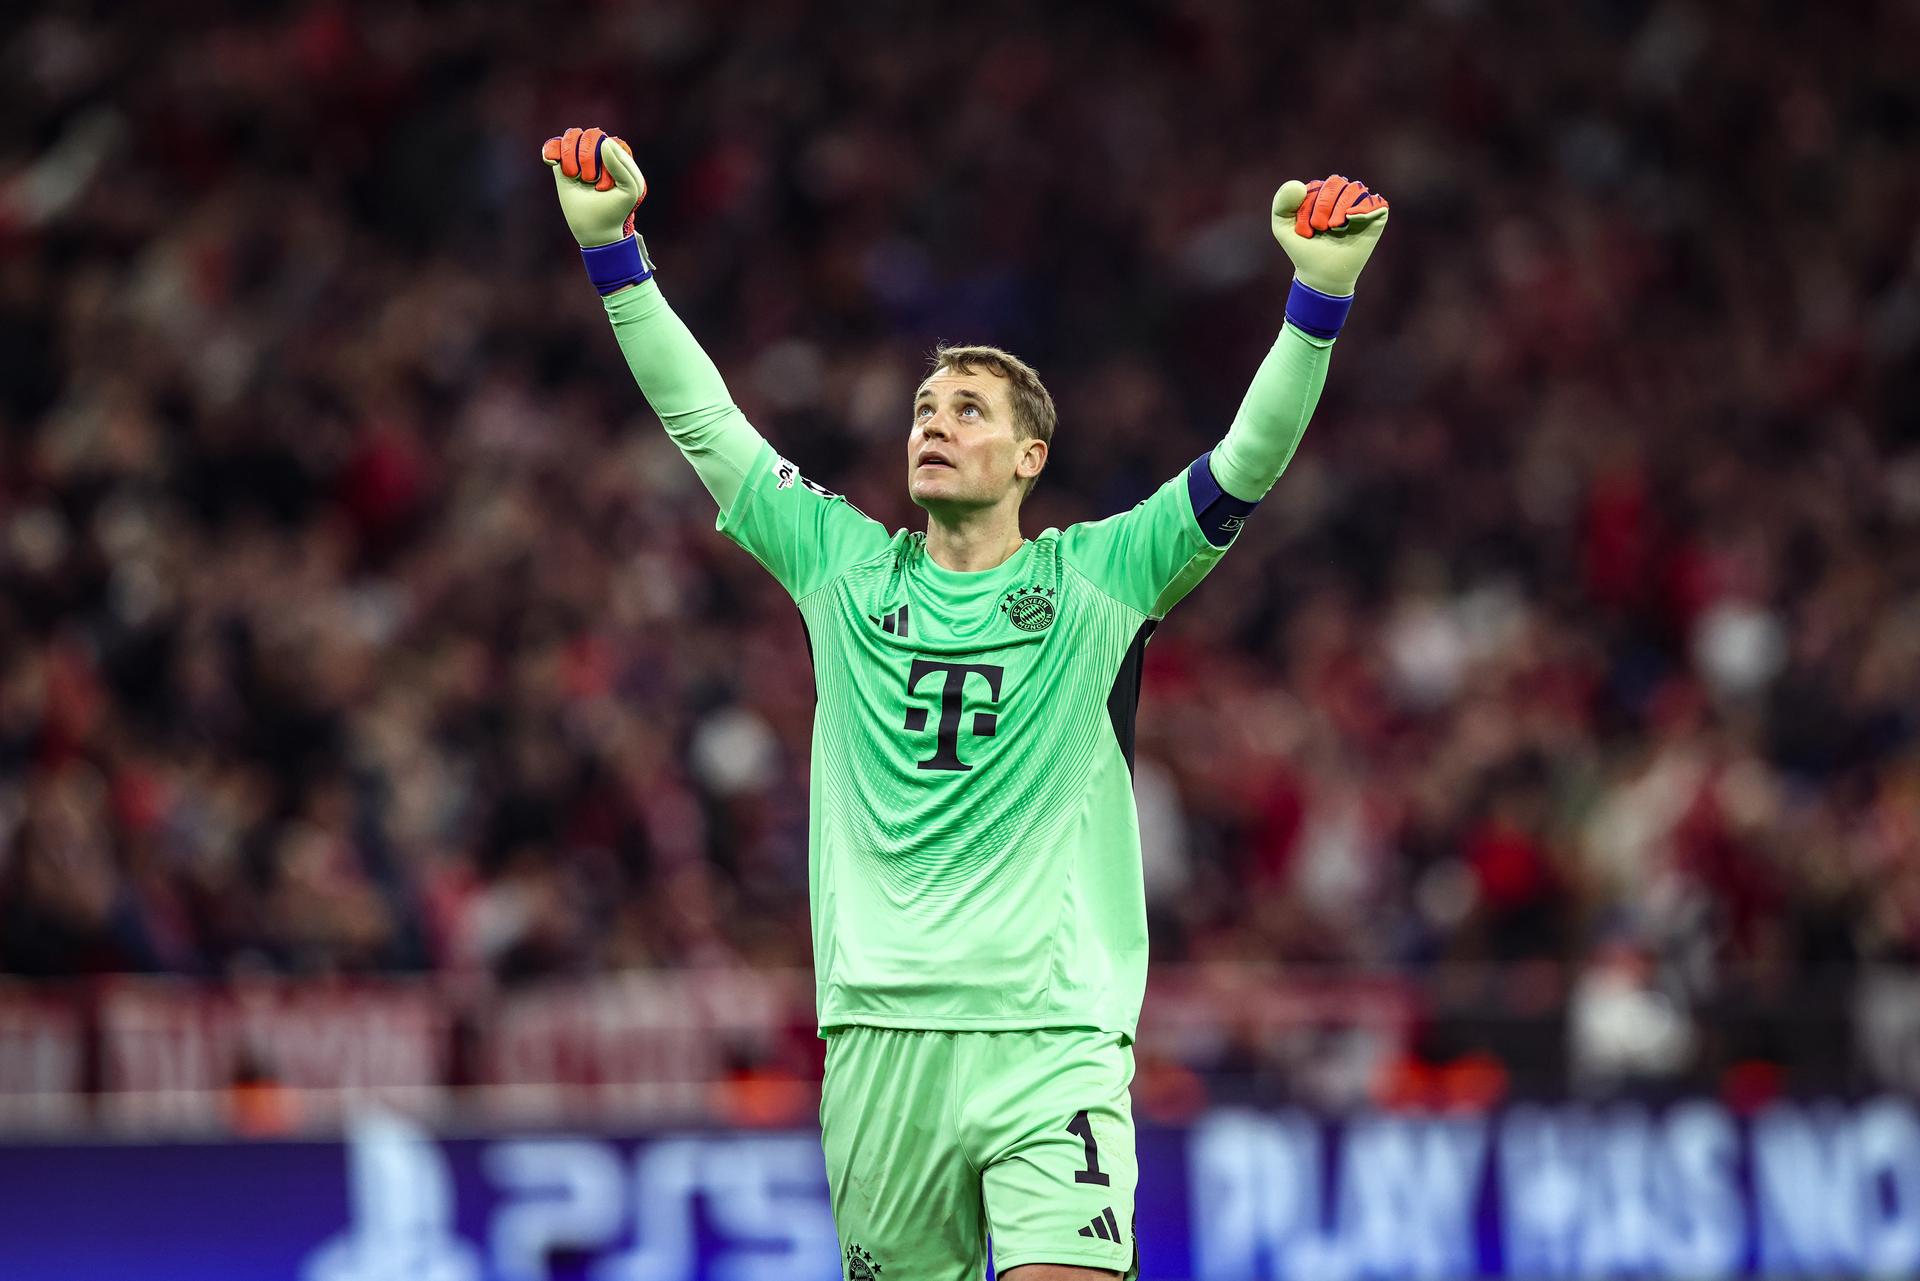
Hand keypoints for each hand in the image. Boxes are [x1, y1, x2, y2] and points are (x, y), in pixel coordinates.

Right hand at [542, 126, 646, 247]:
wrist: (596, 227)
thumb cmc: (616, 208)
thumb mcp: (629, 188)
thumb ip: (622, 164)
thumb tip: (603, 142)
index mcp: (617, 153)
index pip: (608, 141)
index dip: (605, 161)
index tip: (605, 185)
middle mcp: (597, 150)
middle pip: (590, 135)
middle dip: (588, 159)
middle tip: (591, 181)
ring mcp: (579, 156)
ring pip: (571, 136)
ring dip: (571, 157)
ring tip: (576, 176)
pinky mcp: (562, 163)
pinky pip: (554, 145)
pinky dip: (551, 151)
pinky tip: (553, 163)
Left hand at [1270, 174, 1388, 296]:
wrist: (1322, 274)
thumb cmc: (1304, 250)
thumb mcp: (1282, 227)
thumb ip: (1281, 203)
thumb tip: (1299, 185)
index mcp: (1322, 193)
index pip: (1317, 186)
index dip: (1308, 207)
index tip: (1304, 231)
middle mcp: (1343, 194)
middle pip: (1336, 183)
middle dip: (1324, 205)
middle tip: (1320, 228)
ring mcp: (1361, 204)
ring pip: (1355, 188)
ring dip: (1340, 208)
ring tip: (1334, 228)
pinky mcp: (1377, 216)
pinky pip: (1375, 202)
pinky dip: (1361, 209)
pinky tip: (1351, 221)